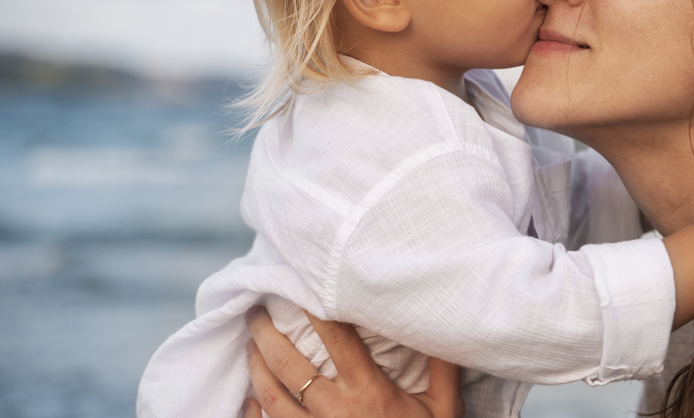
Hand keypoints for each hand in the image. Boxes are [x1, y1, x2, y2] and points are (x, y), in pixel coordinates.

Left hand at [242, 306, 463, 417]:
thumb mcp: (444, 408)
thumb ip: (442, 368)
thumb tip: (442, 327)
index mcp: (369, 392)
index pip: (337, 340)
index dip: (317, 310)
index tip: (301, 287)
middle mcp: (337, 412)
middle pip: (290, 366)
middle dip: (267, 334)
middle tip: (255, 311)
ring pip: (272, 398)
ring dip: (256, 368)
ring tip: (250, 346)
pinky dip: (254, 413)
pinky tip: (249, 398)